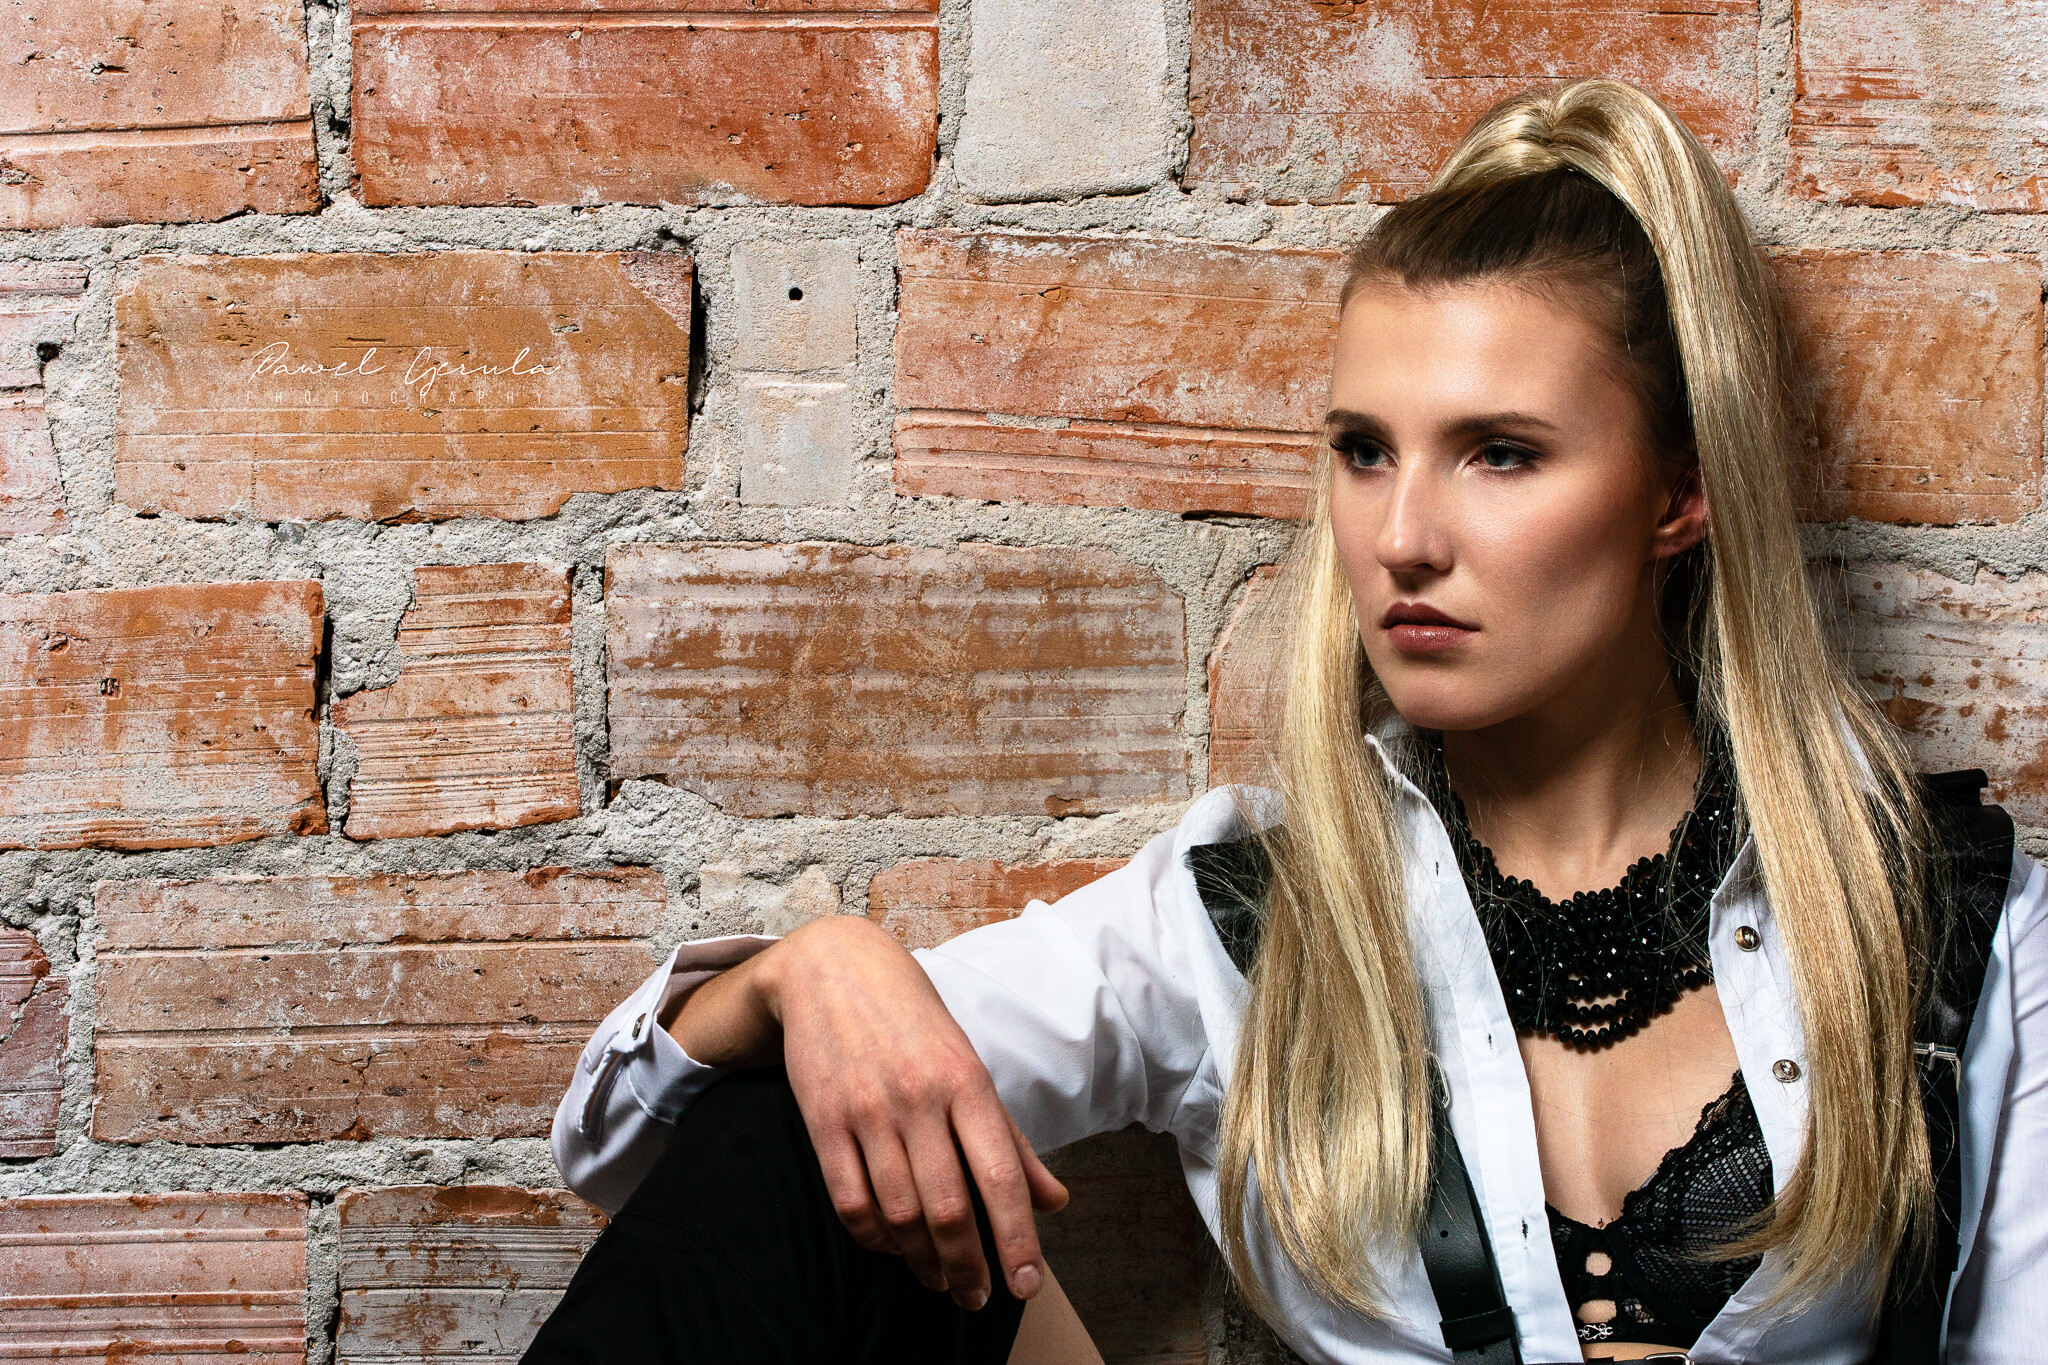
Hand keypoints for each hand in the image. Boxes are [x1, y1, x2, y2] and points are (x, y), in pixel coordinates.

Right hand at [672, 915, 1068, 1309]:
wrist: (832, 967)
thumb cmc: (913, 1021)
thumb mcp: (970, 1066)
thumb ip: (1009, 1139)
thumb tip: (1055, 1202)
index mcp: (967, 1081)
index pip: (1001, 1176)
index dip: (1018, 1238)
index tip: (1027, 1285)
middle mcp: (919, 1096)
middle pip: (949, 1207)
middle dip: (968, 1266)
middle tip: (978, 1298)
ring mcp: (867, 1110)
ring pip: (899, 1212)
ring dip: (923, 1260)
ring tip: (939, 1281)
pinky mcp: (822, 1121)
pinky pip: (850, 1201)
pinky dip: (874, 1237)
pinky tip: (892, 1247)